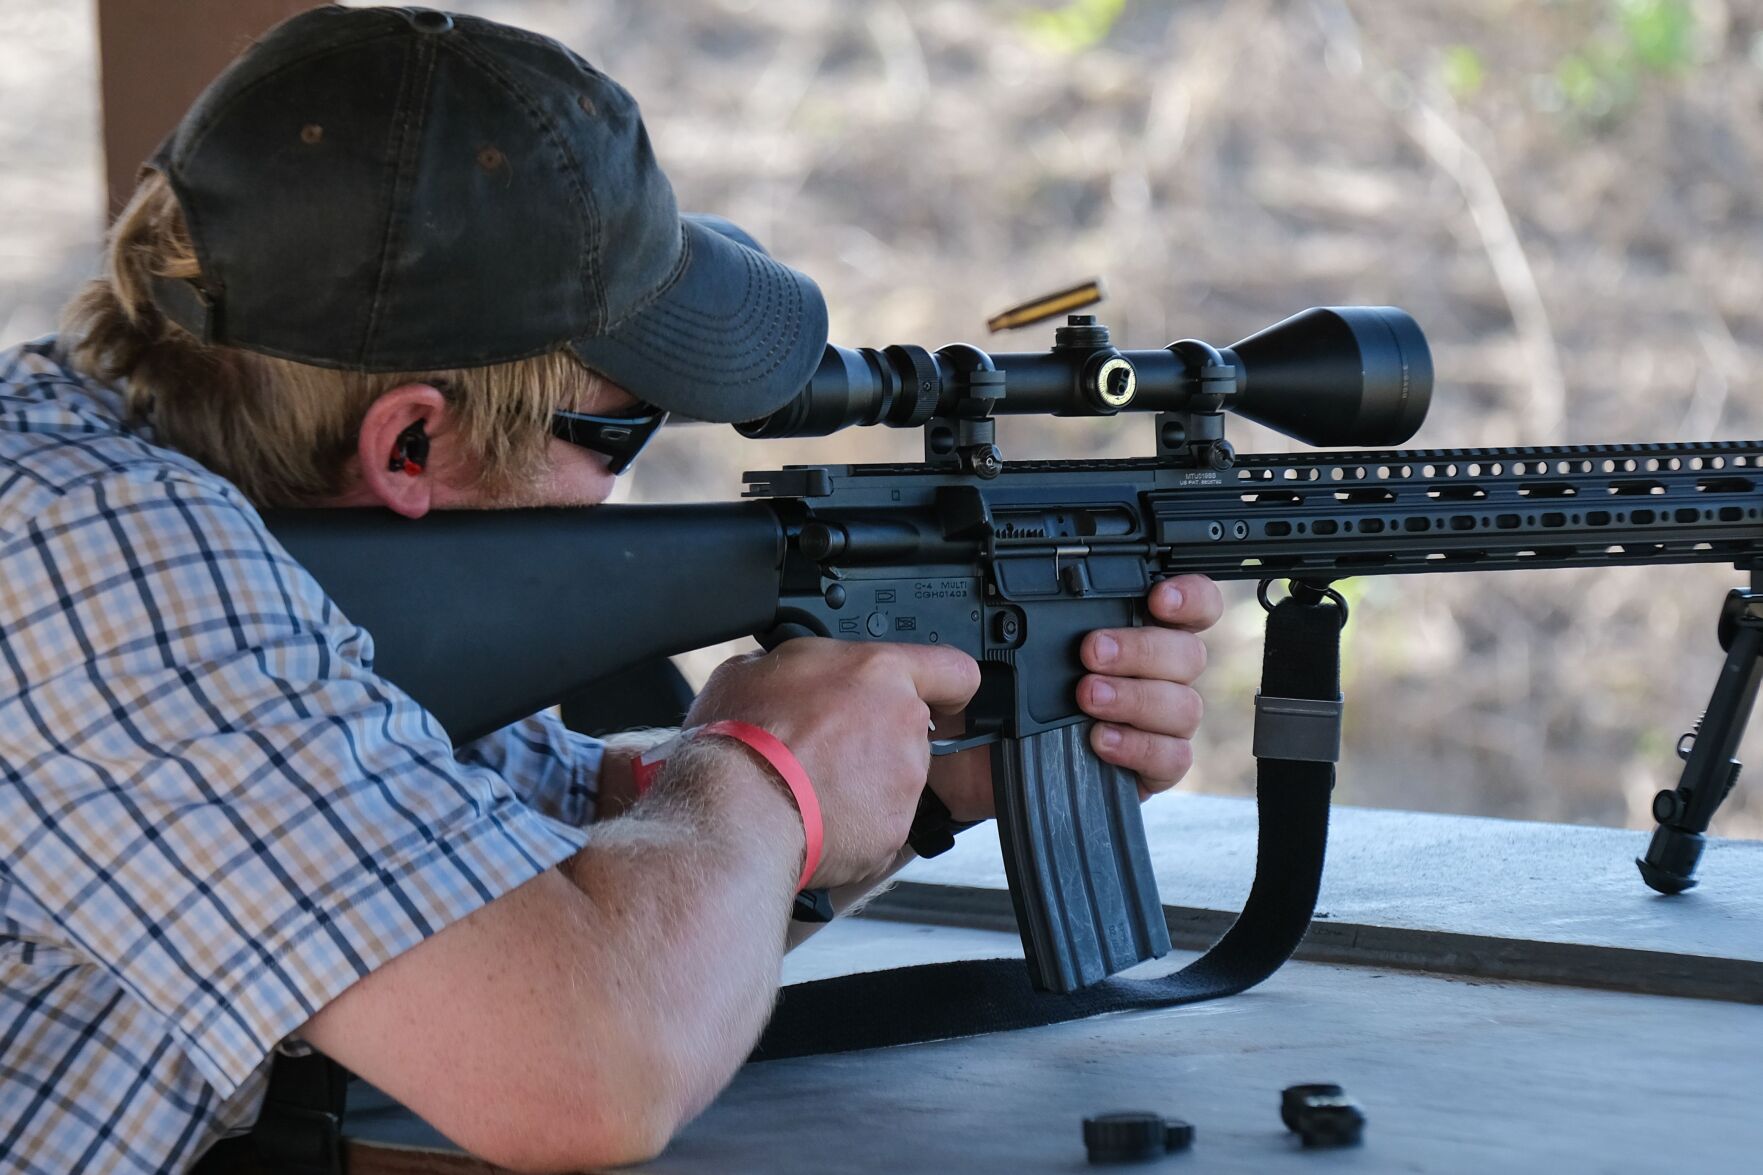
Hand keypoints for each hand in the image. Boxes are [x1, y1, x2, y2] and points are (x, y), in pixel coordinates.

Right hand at [682, 638, 979, 888]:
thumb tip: (785, 672)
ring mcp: (905, 782)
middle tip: (828, 746)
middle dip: (877, 738)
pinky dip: (855, 824)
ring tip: (811, 787)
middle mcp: (904, 725)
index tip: (932, 694)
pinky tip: (814, 817)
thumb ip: (795, 666)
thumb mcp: (753, 669)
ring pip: (896, 778)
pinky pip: (881, 823)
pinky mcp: (894, 831)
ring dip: (865, 782)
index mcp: (878, 673)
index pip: (952, 669)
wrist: (737, 810)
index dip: (943, 683)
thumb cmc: (742, 738)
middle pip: (912, 729)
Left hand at [928, 574, 1222, 820]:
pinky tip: (1101, 740)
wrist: (989, 755)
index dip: (1189, 597)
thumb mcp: (1008, 649)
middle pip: (1188, 653)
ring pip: (1184, 705)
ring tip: (1086, 697)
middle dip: (1141, 648)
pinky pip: (1173, 758)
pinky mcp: (1154, 767)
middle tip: (1091, 651)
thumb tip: (1009, 606)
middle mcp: (1159, 674)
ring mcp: (1161, 723)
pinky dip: (1139, 747)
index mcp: (1139, 630)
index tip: (1157, 598)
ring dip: (1135, 698)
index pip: (1192, 605)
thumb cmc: (1010, 693)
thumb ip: (1027, 622)